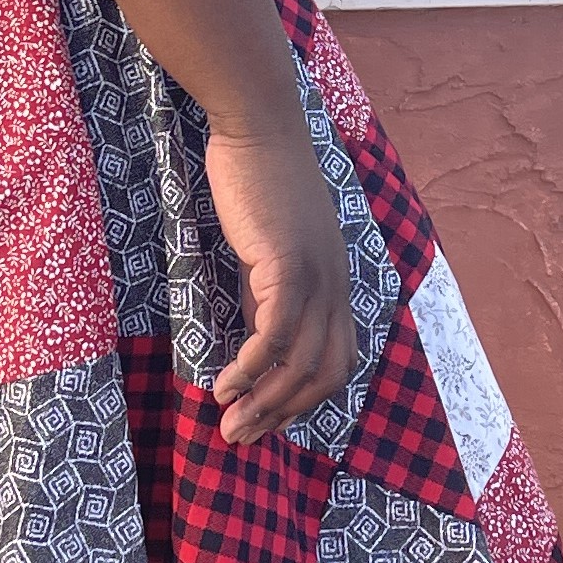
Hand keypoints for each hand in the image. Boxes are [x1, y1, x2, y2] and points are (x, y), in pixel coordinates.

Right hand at [203, 125, 358, 445]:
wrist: (258, 125)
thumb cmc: (257, 177)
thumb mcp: (270, 244)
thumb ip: (270, 286)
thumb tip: (256, 332)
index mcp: (336, 281)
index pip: (339, 359)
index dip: (306, 398)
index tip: (267, 418)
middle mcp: (337, 284)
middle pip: (328, 372)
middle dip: (286, 414)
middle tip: (242, 437)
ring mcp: (318, 275)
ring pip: (302, 362)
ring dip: (265, 403)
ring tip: (229, 424)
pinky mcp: (289, 264)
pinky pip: (275, 334)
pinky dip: (251, 368)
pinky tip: (223, 385)